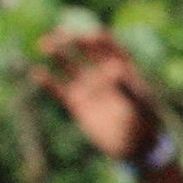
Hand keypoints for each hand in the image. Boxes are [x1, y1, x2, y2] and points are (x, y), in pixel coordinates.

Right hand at [33, 29, 159, 162]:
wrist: (135, 148)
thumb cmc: (145, 124)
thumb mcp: (140, 104)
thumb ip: (127, 87)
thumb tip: (116, 68)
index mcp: (122, 69)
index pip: (108, 47)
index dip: (98, 40)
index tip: (89, 37)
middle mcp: (103, 75)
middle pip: (85, 51)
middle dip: (72, 40)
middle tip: (60, 34)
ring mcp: (89, 88)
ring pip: (69, 66)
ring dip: (58, 54)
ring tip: (44, 44)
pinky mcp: (77, 104)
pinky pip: (59, 90)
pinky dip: (48, 82)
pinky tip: (37, 72)